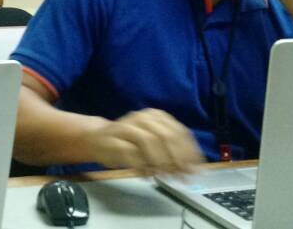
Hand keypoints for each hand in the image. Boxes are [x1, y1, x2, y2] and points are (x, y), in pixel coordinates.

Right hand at [82, 108, 202, 175]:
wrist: (96, 138)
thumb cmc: (129, 142)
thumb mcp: (154, 141)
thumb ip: (171, 150)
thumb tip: (191, 167)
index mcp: (156, 115)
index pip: (179, 131)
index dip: (189, 151)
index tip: (196, 169)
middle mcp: (143, 117)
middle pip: (166, 135)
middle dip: (177, 158)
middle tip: (182, 176)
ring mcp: (127, 127)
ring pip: (149, 141)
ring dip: (160, 161)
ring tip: (165, 176)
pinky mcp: (113, 140)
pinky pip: (130, 152)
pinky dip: (141, 165)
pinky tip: (146, 175)